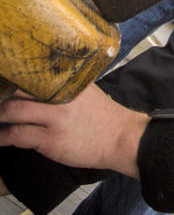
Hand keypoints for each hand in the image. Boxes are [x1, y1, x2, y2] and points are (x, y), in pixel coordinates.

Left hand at [0, 85, 148, 178]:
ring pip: (14, 112)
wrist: (120, 138)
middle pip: (18, 91)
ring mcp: (54, 119)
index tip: (3, 80)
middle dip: (2, 97)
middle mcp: (59, 97)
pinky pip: (18, 135)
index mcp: (68, 82)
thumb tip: (43, 83)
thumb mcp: (87, 91)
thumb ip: (67, 84)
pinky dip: (4, 137)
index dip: (14, 77)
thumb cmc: (103, 116)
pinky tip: (0, 138)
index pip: (34, 73)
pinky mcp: (51, 140)